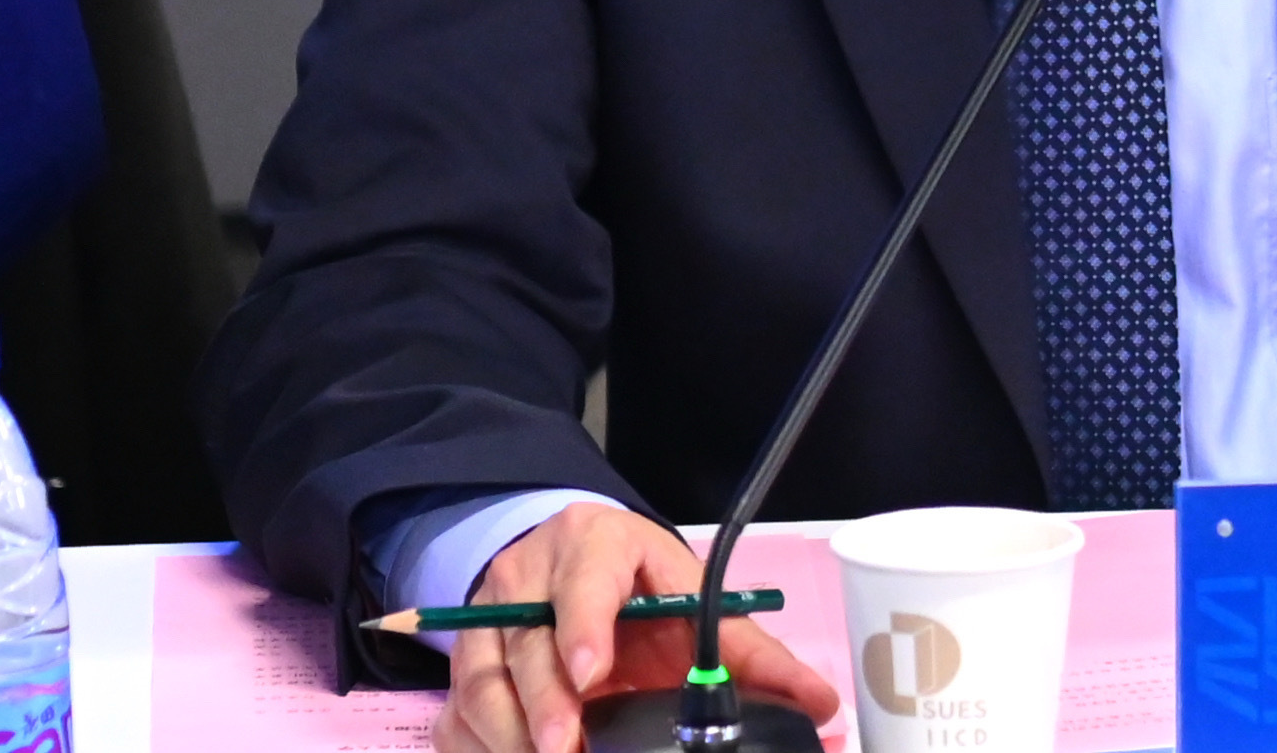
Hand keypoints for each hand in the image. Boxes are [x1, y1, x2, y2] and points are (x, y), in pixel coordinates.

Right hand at [434, 502, 840, 752]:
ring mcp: (486, 622)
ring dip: (509, 735)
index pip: (584, 575)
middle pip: (525, 642)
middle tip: (567, 748)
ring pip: (481, 682)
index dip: (584, 621)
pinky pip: (456, 715)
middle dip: (547, 703)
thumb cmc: (634, 584)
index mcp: (592, 544)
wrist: (567, 563)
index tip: (592, 669)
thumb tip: (820, 703)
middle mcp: (528, 576)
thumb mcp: (689, 599)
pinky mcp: (463, 665)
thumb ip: (750, 653)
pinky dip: (479, 748)